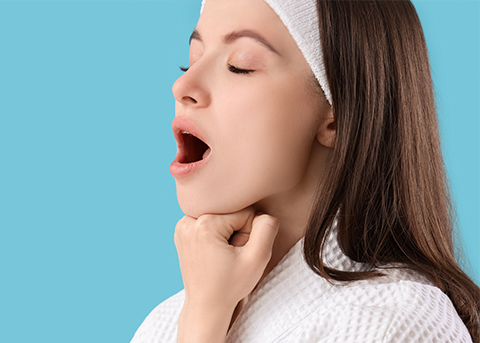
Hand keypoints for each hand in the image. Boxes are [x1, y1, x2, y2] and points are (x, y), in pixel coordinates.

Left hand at [175, 207, 278, 342]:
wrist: (206, 306)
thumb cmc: (230, 286)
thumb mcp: (257, 258)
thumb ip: (266, 228)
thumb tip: (263, 213)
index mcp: (205, 223)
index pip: (244, 213)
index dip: (249, 233)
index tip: (238, 253)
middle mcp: (188, 220)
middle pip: (230, 213)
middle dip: (237, 232)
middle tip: (230, 257)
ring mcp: (182, 225)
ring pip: (221, 217)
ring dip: (227, 233)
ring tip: (222, 256)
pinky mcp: (182, 231)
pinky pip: (210, 222)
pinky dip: (216, 235)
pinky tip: (214, 253)